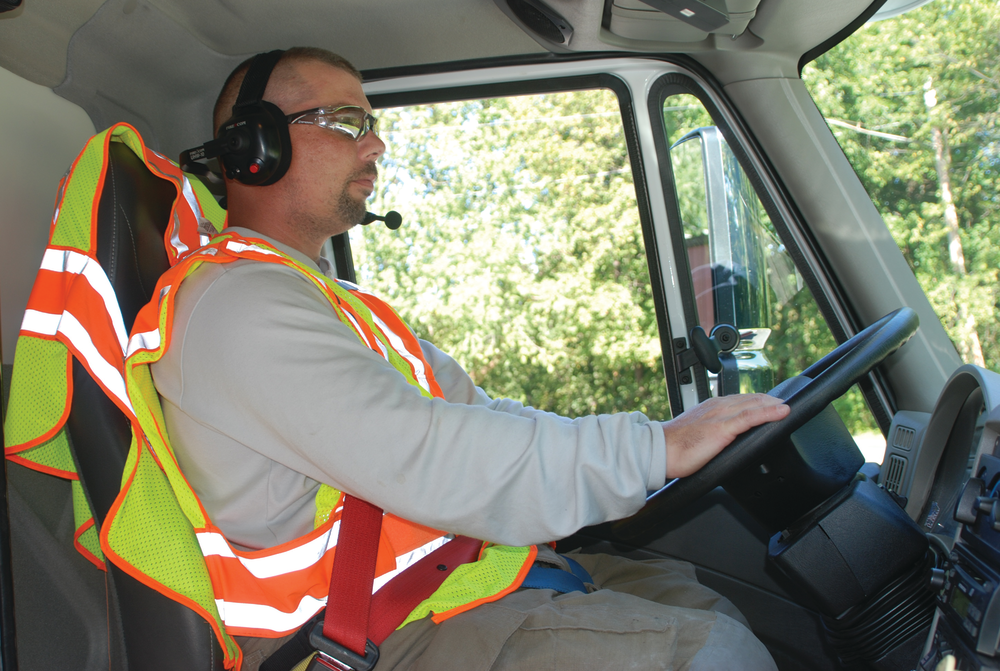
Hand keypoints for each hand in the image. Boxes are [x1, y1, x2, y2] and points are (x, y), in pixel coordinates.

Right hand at [661, 394, 789, 477]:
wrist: (660, 450)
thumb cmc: (674, 447)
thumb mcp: (696, 434)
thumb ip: (711, 432)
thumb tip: (721, 440)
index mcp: (711, 407)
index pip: (741, 400)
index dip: (760, 401)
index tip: (774, 404)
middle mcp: (717, 407)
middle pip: (751, 399)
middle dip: (771, 400)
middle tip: (787, 405)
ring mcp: (721, 416)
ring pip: (754, 405)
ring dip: (774, 404)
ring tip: (789, 407)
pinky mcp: (723, 428)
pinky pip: (751, 417)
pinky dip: (769, 413)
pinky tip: (782, 412)